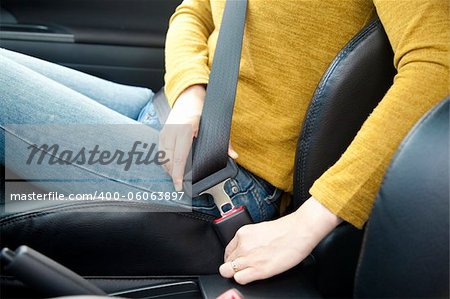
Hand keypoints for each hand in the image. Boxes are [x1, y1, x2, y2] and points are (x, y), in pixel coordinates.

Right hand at [160, 85, 237, 190]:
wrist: (188, 96)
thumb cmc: (200, 108)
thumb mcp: (214, 124)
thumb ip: (224, 142)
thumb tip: (233, 155)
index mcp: (185, 129)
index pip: (179, 157)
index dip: (178, 174)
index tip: (179, 184)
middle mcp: (172, 131)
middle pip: (168, 160)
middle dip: (173, 175)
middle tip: (180, 185)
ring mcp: (165, 132)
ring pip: (163, 157)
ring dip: (169, 169)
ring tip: (177, 178)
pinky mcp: (162, 133)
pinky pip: (161, 152)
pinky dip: (166, 161)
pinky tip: (172, 167)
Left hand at [219, 197, 342, 284]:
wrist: (300, 231)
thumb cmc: (286, 230)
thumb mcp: (260, 229)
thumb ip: (249, 239)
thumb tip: (245, 249)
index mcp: (242, 233)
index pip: (227, 250)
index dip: (232, 257)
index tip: (237, 260)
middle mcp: (243, 245)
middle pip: (226, 262)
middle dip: (233, 266)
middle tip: (243, 267)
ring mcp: (249, 258)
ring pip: (228, 271)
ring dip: (236, 273)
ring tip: (248, 271)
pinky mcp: (258, 269)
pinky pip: (239, 279)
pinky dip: (243, 279)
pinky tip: (252, 275)